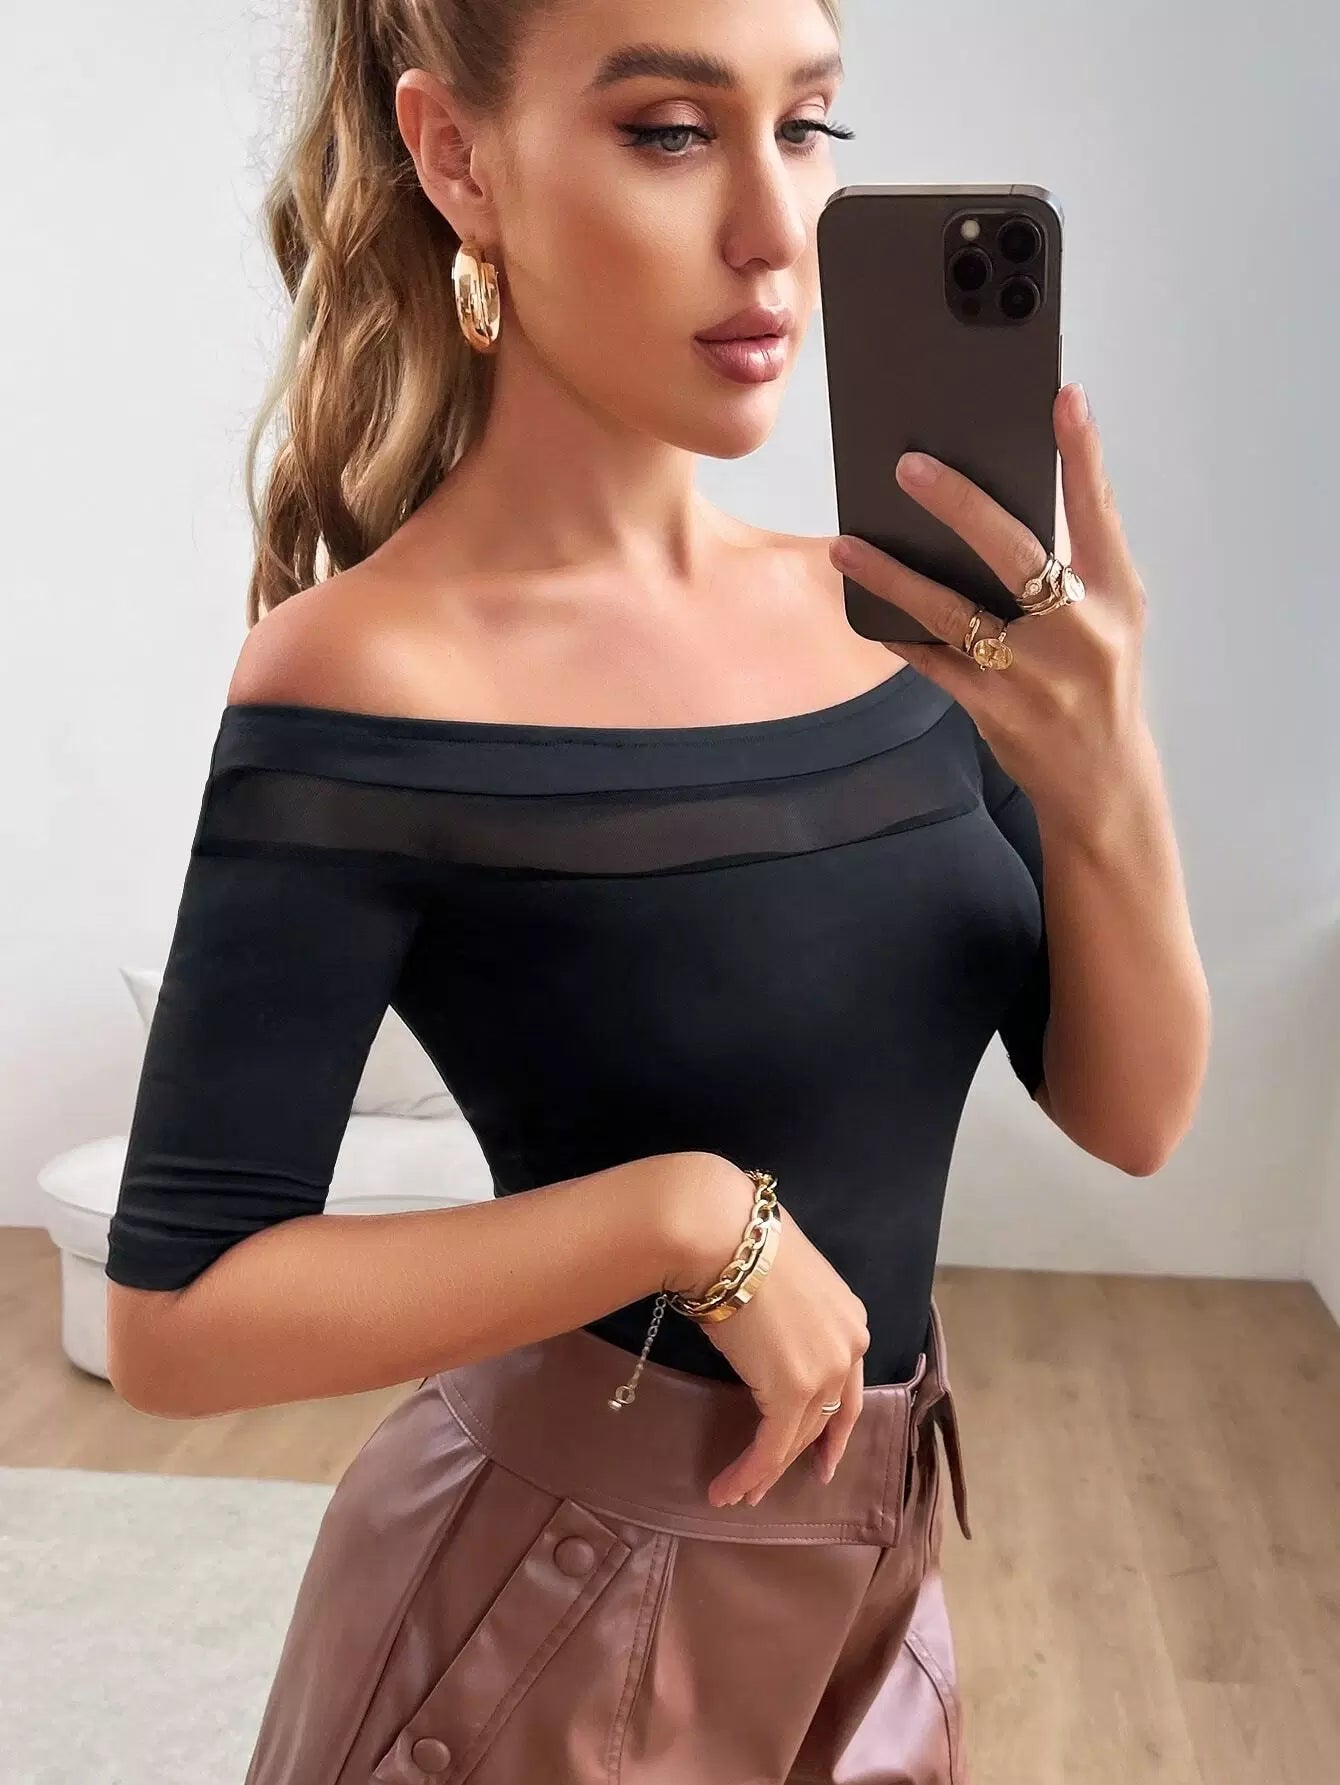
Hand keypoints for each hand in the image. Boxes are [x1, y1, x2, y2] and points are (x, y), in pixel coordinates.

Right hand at [669, 1160, 869, 1507]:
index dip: (830, 1428)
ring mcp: (827, 1372)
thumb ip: (788, 1312)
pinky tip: (728, 1489)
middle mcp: (851, 1349)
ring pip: (795, 1438)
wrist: (724, 1235)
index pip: (845, 1387)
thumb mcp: (782, 1278)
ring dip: (764, 1472)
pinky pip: (771, 1447)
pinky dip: (750, 1473)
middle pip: (823, 1418)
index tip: (821, 1457)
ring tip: (739, 1493)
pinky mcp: (793, 1392)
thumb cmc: (742, 1242)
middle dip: (795, 1456)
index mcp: (851, 1319)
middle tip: (767, 1485)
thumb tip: (763, 1323)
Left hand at [829, 382, 1149, 837]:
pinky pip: (932, 662)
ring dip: (894, 576)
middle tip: (908, 465)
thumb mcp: (1113, 615)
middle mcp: (1080, 631)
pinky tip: (863, 609)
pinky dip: (897, 633)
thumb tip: (1002, 496)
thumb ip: (1075, 559)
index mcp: (1116, 595)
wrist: (1101, 779)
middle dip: (960, 504)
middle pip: (1016, 553)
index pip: (1099, 512)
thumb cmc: (1098, 677)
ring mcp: (1034, 675)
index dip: (1083, 453)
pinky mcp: (994, 711)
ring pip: (953, 612)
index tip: (1064, 396)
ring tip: (845, 546)